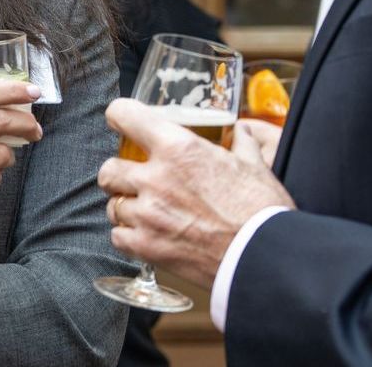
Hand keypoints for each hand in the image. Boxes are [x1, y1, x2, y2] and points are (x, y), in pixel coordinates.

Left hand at [97, 98, 294, 288]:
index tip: (120, 120)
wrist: (263, 256)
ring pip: (112, 205)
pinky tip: (146, 235)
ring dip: (125, 206)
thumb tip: (241, 131)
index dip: (119, 115)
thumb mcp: (254, 165)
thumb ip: (242, 143)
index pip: (124, 115)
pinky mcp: (147, 247)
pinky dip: (129, 236)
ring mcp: (147, 215)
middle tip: (133, 178)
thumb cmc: (261, 210)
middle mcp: (154, 178)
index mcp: (178, 148)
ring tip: (143, 211)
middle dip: (118, 173)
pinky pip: (118, 237)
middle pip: (108, 168)